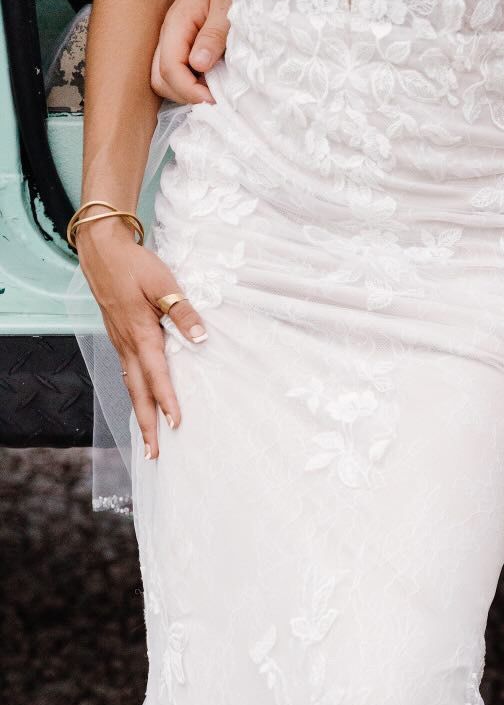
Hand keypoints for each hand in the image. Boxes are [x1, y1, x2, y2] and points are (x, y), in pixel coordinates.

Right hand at [75, 220, 205, 458]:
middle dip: (147, 425)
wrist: (102, 250)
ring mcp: (120, 343)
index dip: (167, 401)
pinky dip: (134, 394)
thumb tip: (201, 338)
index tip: (176, 424)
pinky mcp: (119, 338)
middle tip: (154, 454)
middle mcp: (128, 345)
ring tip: (148, 440)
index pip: (157, 375)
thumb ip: (182, 311)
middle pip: (138, 393)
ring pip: (131, 386)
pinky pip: (127, 374)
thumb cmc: (134, 264)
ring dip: (140, 414)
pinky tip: (140, 403)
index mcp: (141, 334)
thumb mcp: (163, 283)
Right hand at [150, 0, 230, 105]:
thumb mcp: (229, 6)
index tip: (214, 98)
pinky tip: (213, 83)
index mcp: (177, 22)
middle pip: (160, 79)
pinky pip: (180, 72)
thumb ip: (214, 35)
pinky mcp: (185, 45)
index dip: (189, 90)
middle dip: (184, 94)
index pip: (168, 69)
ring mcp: (176, 40)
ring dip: (188, 91)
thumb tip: (198, 65)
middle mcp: (170, 33)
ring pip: (167, 79)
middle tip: (214, 98)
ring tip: (215, 91)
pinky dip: (193, 84)